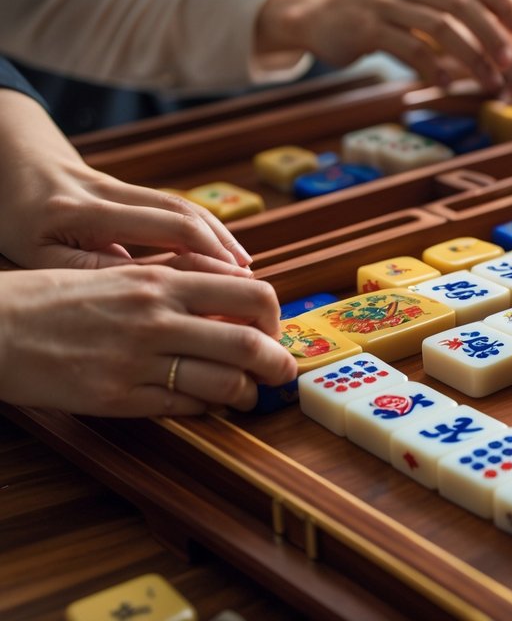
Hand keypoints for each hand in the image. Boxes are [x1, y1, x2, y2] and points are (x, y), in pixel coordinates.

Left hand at [0, 91, 250, 271]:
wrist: (5, 165)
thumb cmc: (16, 221)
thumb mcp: (40, 258)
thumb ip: (94, 272)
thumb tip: (154, 287)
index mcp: (80, 212)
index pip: (162, 227)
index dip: (205, 253)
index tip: (231, 283)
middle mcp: (104, 191)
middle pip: (182, 212)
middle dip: (222, 246)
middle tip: (249, 281)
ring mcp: (116, 184)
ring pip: (182, 205)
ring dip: (218, 235)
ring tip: (244, 269)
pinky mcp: (124, 187)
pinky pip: (172, 205)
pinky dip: (203, 227)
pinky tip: (219, 251)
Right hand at [0, 266, 296, 415]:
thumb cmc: (56, 298)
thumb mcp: (122, 276)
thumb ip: (177, 282)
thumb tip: (234, 289)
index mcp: (160, 282)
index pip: (251, 294)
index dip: (274, 317)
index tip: (273, 329)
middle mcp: (156, 319)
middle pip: (249, 343)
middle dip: (277, 362)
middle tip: (282, 371)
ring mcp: (137, 361)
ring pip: (224, 383)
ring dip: (247, 393)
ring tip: (248, 395)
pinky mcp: (117, 398)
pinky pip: (183, 409)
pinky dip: (207, 410)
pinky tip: (206, 406)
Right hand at [258, 0, 511, 90]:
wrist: (319, 18)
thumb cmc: (380, 15)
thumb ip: (452, 6)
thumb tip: (507, 32)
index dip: (504, 2)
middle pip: (461, 1)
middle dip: (492, 34)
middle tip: (511, 62)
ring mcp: (384, 0)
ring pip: (440, 26)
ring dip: (471, 57)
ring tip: (489, 81)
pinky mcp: (366, 26)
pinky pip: (409, 48)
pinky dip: (432, 68)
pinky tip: (444, 84)